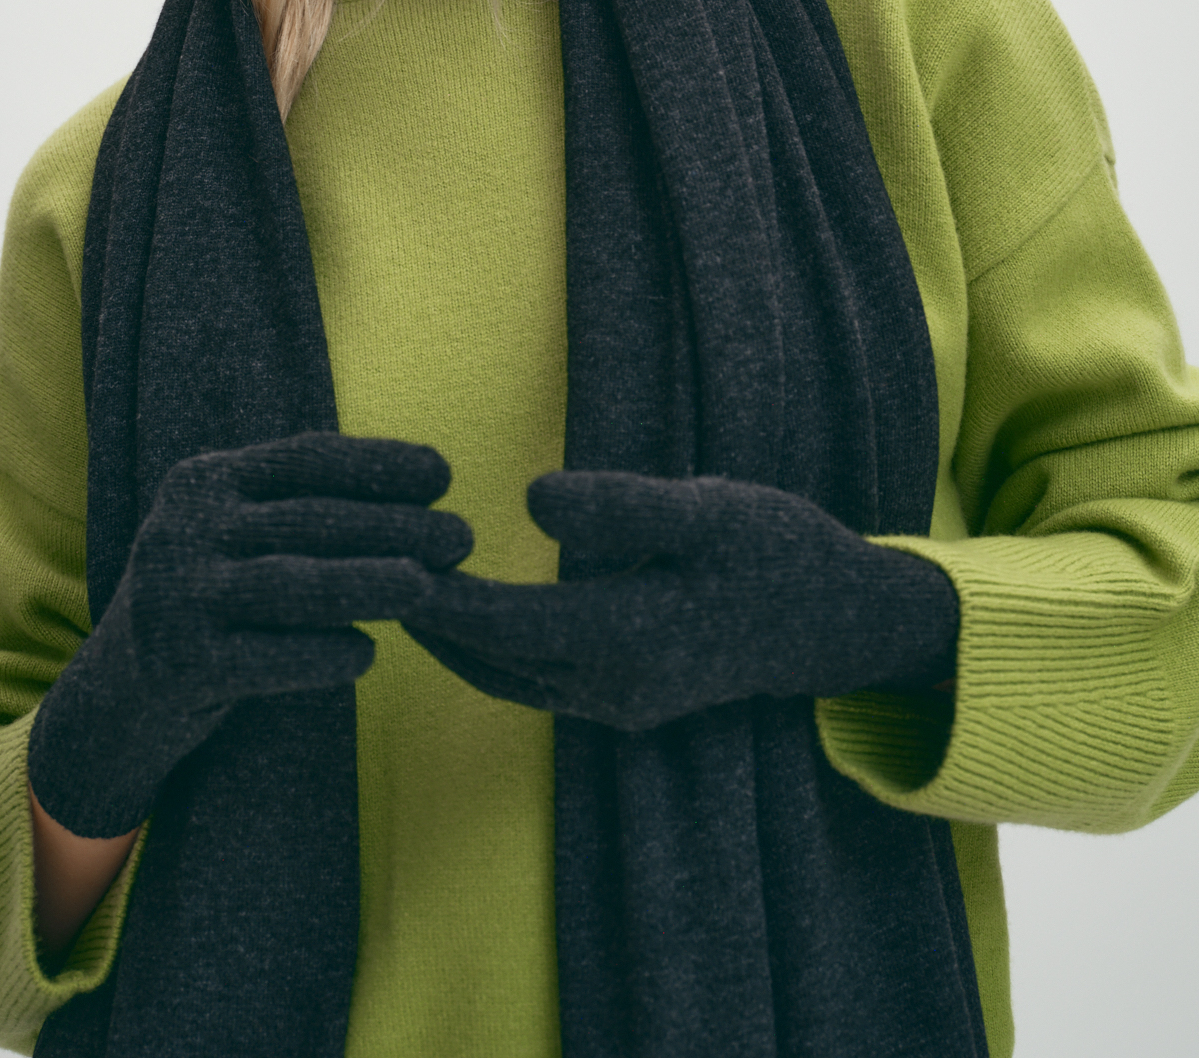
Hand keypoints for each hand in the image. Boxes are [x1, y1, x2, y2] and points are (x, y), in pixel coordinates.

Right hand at [28, 433, 470, 835]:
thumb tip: (419, 498)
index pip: (304, 458)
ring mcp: (175, 596)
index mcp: (204, 480)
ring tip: (426, 586)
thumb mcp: (234, 535)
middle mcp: (183, 528)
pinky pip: (264, 658)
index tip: (443, 474)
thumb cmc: (209, 602)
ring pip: (290, 584)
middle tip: (461, 538)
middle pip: (307, 519)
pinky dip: (321, 654)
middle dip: (393, 526)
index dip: (377, 463)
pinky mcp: (177, 663)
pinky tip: (367, 654)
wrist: (118, 693)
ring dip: (367, 582)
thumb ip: (297, 510)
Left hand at [402, 470, 957, 732]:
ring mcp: (617, 701)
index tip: (370, 555)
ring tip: (395, 585)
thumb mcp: (707, 511)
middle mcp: (610, 686)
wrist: (840, 619)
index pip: (494, 623)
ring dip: (449, 635)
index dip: (428, 593)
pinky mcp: (626, 696)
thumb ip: (621, 508)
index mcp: (625, 639)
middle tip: (357, 568)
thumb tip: (531, 499)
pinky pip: (532, 677)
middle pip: (486, 658)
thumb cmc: (776, 550)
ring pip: (504, 675)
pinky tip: (466, 607)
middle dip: (422, 618)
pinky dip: (487, 643)